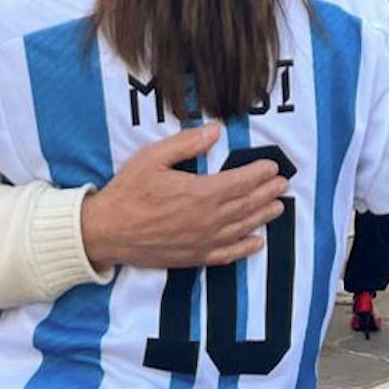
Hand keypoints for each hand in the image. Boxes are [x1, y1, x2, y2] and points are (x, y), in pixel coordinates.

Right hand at [80, 124, 290, 268]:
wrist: (105, 231)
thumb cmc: (128, 192)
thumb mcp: (153, 158)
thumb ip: (187, 144)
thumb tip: (215, 131)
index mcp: (200, 193)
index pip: (241, 182)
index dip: (260, 174)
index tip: (272, 167)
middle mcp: (207, 220)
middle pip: (246, 204)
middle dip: (267, 193)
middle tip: (283, 184)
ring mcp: (202, 242)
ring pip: (242, 228)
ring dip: (263, 216)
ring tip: (278, 207)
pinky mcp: (193, 258)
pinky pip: (226, 254)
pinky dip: (245, 248)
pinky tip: (257, 242)